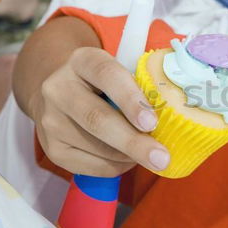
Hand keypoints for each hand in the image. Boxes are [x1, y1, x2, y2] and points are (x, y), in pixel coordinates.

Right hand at [29, 46, 169, 176]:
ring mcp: (50, 120)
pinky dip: (117, 166)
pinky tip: (128, 159)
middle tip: (162, 158)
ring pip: (96, 146)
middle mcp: (58, 88)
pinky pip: (90, 165)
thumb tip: (177, 116)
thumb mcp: (119, 72)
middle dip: (134, 142)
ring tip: (151, 155)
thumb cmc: (106, 84)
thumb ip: (142, 86)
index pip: (107, 76)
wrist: (61, 94)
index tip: (151, 122)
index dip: (130, 100)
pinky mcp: (51, 148)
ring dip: (129, 156)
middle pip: (98, 119)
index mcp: (82, 60)